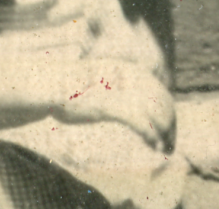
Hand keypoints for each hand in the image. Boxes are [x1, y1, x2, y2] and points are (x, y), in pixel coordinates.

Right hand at [55, 60, 174, 150]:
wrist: (49, 86)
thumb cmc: (72, 90)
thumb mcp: (101, 85)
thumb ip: (118, 90)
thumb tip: (133, 107)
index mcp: (129, 70)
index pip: (160, 92)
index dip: (167, 113)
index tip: (167, 132)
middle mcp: (129, 77)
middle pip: (163, 102)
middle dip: (170, 126)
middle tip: (168, 147)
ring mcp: (120, 91)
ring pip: (156, 113)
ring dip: (164, 133)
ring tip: (162, 149)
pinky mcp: (111, 106)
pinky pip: (141, 123)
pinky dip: (151, 135)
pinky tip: (152, 145)